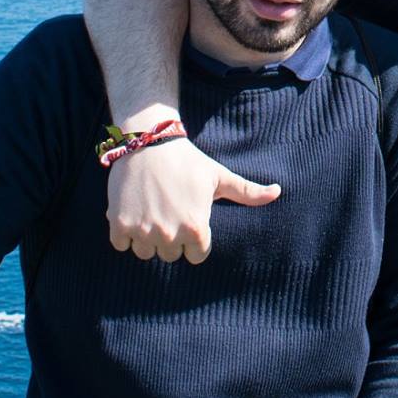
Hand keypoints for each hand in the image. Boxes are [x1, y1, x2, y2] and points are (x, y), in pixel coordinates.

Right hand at [106, 138, 280, 262]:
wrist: (149, 141)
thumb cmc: (188, 161)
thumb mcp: (219, 176)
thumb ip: (248, 192)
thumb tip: (279, 192)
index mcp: (196, 228)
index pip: (196, 255)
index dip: (194, 237)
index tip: (189, 216)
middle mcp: (169, 234)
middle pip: (170, 255)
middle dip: (170, 237)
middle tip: (169, 210)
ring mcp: (142, 231)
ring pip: (146, 252)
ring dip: (146, 237)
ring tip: (151, 210)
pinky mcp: (119, 224)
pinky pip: (121, 245)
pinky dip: (124, 233)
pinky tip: (133, 211)